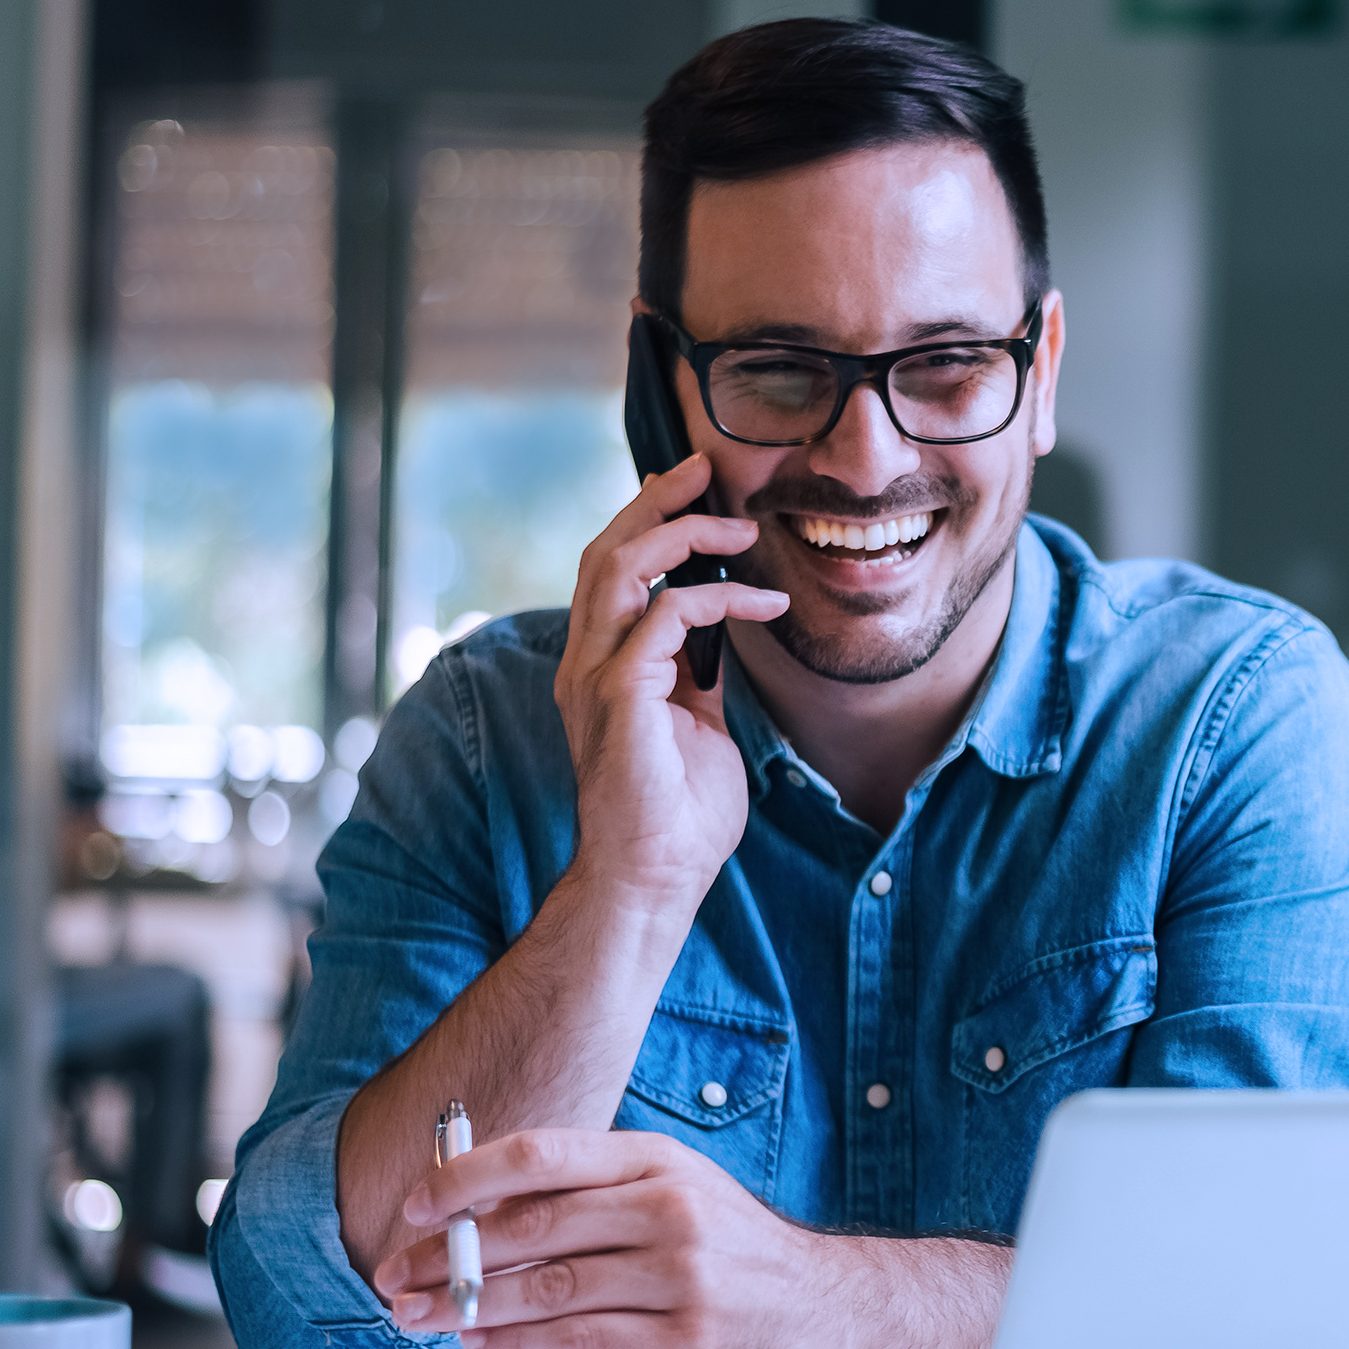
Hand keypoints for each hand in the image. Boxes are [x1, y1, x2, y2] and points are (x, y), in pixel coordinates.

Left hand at [374, 1127, 841, 1348]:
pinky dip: (518, 1346)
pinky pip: (579, 1342)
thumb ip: (590, 1195)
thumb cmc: (733, 1250)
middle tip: (397, 1276)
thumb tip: (482, 1209)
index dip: (466, 1179)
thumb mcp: (672, 1191)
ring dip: (469, 1307)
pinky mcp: (686, 1340)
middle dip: (450, 1255)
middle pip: (532, 1226)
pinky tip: (483, 1345)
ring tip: (422, 1317)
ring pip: (547, 1289)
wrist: (827, 1305)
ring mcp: (681, 1275)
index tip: (414, 1207)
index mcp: (655, 1162)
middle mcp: (670, 1209)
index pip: (542, 1155)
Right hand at [552, 457, 788, 916]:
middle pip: (603, 552)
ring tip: (736, 527)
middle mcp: (585, 663)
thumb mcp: (696, 724)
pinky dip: (715, 599)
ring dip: (680, 535)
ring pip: (619, 568)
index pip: (610, 571)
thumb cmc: (678, 814)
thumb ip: (696, 675)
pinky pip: (662, 617)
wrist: (654, 878)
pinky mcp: (619, 697)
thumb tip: (721, 634)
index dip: (646, 523)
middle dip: (655, 502)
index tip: (694, 493)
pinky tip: (763, 604)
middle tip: (704, 470)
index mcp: (600, 667)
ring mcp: (594, 678)